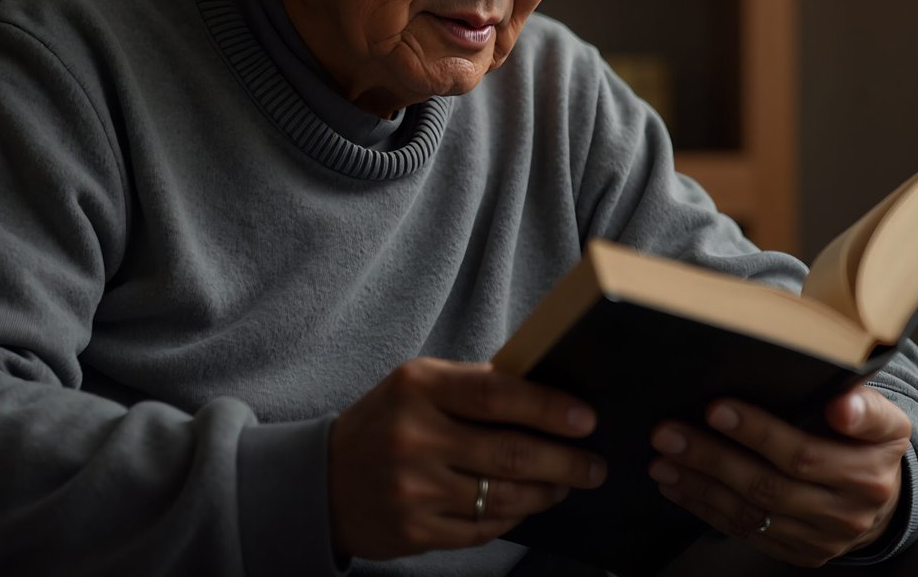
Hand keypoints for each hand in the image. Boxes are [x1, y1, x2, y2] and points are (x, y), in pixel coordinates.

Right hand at [328, 357, 605, 559]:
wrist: (322, 480)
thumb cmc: (386, 422)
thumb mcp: (419, 385)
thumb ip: (475, 385)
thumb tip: (548, 389)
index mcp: (418, 388)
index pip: (497, 394)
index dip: (548, 407)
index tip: (586, 419)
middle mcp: (414, 437)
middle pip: (510, 454)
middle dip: (565, 462)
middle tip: (595, 465)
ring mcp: (413, 489)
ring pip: (503, 496)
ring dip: (547, 492)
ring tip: (568, 484)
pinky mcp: (414, 532)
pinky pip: (483, 528)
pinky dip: (514, 516)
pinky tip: (529, 505)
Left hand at [647, 386, 910, 567]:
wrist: (883, 502)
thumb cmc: (869, 444)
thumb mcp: (886, 420)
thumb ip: (866, 407)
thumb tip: (841, 403)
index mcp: (866, 473)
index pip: (803, 454)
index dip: (758, 433)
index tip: (716, 408)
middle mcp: (845, 511)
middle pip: (767, 485)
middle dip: (711, 458)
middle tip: (668, 433)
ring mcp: (820, 538)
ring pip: (750, 512)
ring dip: (699, 486)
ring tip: (662, 460)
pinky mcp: (798, 553)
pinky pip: (745, 532)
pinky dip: (706, 509)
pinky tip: (678, 486)